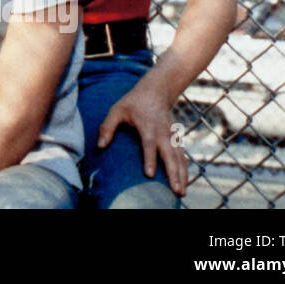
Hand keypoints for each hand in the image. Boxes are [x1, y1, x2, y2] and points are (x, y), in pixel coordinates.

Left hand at [98, 77, 186, 195]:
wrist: (156, 91)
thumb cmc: (133, 102)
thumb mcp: (117, 109)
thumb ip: (108, 126)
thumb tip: (100, 146)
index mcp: (148, 125)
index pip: (149, 144)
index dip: (149, 159)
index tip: (148, 174)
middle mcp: (162, 132)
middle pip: (169, 154)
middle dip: (173, 173)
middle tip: (176, 191)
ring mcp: (171, 136)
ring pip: (179, 157)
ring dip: (182, 175)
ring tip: (181, 193)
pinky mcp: (176, 138)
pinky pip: (182, 156)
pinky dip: (185, 169)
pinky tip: (184, 182)